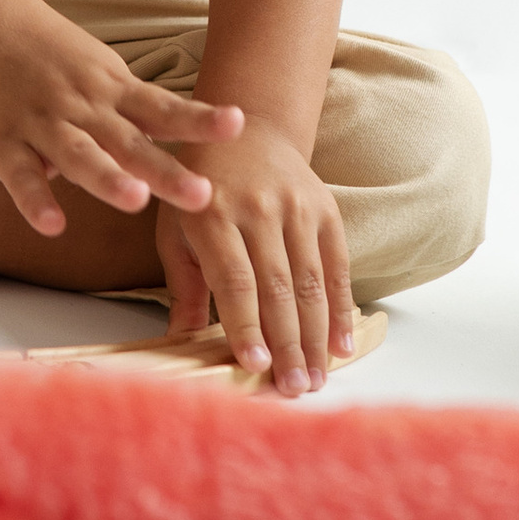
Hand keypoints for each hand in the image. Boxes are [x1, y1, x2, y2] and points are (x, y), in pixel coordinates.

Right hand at [0, 7, 241, 237]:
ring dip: (107, 178)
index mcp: (114, 92)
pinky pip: (21, 176)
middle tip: (202, 196)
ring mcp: (44, 124)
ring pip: (79, 155)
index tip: (237, 124)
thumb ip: (137, 116)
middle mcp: (84, 108)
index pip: (165, 108)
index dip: (200, 120)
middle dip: (166, 172)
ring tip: (135, 201)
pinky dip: (35, 200)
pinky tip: (53, 225)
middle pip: (131, 143)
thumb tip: (180, 153)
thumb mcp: (106, 74)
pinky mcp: (4, 143)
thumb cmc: (57, 59)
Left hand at [156, 119, 353, 395]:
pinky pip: (337, 266)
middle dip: (286, 344)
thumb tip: (178, 345)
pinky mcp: (325, 209)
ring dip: (315, 337)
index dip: (245, 324)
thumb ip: (183, 287)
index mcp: (212, 215)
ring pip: (310, 282)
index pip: (234, 279)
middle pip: (277, 287)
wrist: (248, 129)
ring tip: (315, 380)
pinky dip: (341, 309)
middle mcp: (257, 209)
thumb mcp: (176, 228)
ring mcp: (296, 207)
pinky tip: (342, 346)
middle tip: (292, 390)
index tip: (254, 365)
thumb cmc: (200, 189)